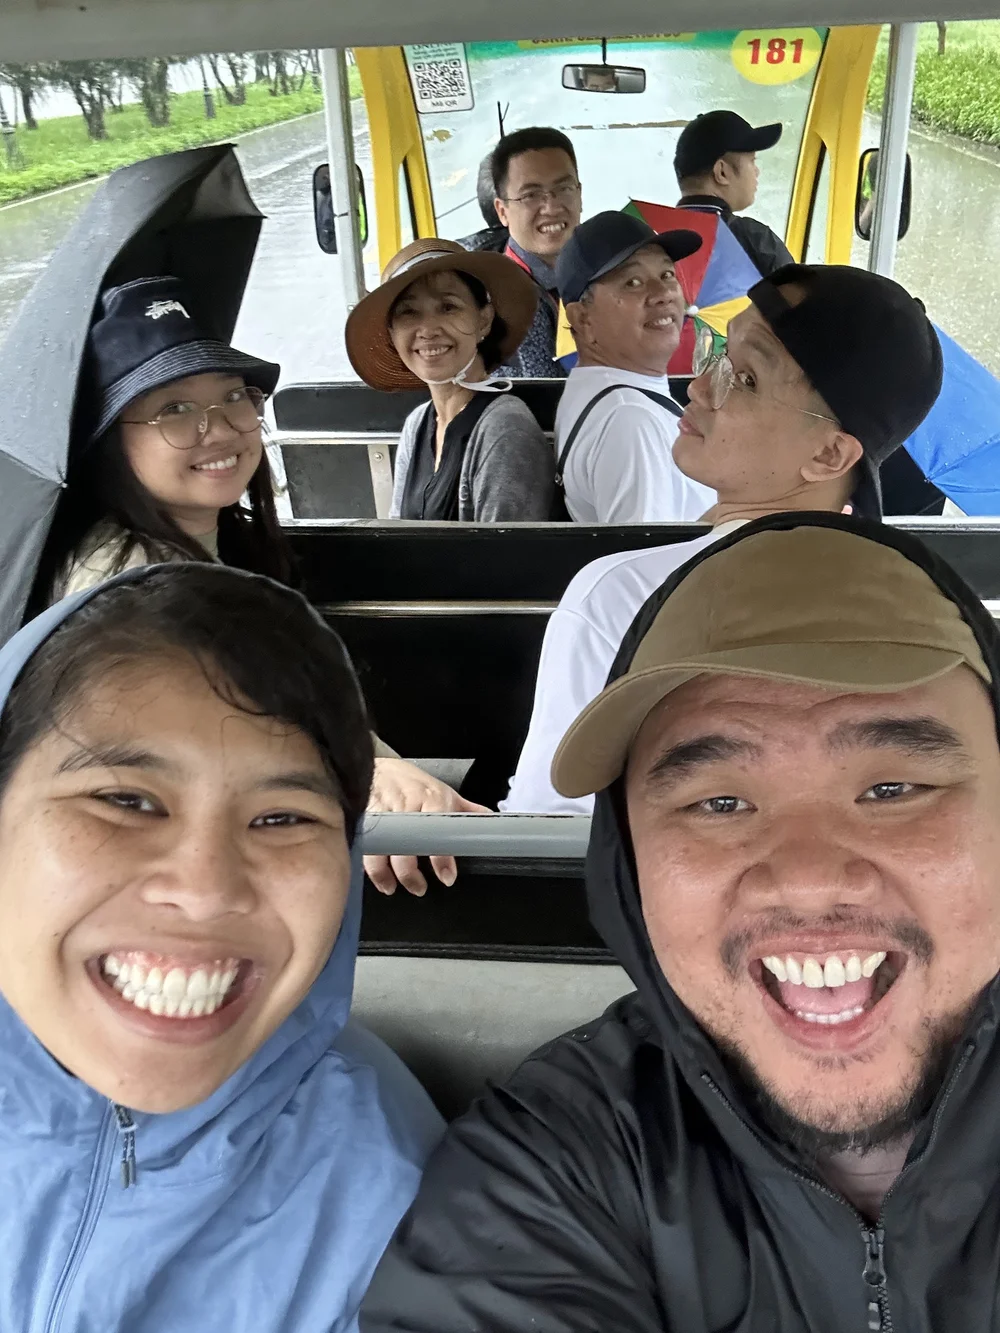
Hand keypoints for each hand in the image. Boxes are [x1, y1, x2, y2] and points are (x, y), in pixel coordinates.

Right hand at [365, 757, 489, 896]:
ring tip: (391, 887)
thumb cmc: (414, 783)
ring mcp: (383, 811)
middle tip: (419, 888)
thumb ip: (468, 811)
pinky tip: (372, 873)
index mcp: (432, 800)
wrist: (378, 767)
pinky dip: (366, 862)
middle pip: (405, 845)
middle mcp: (407, 806)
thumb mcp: (445, 793)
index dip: (442, 858)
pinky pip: (364, 844)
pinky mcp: (364, 817)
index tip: (446, 877)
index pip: (438, 831)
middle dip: (410, 872)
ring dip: (384, 872)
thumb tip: (494, 823)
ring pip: (380, 847)